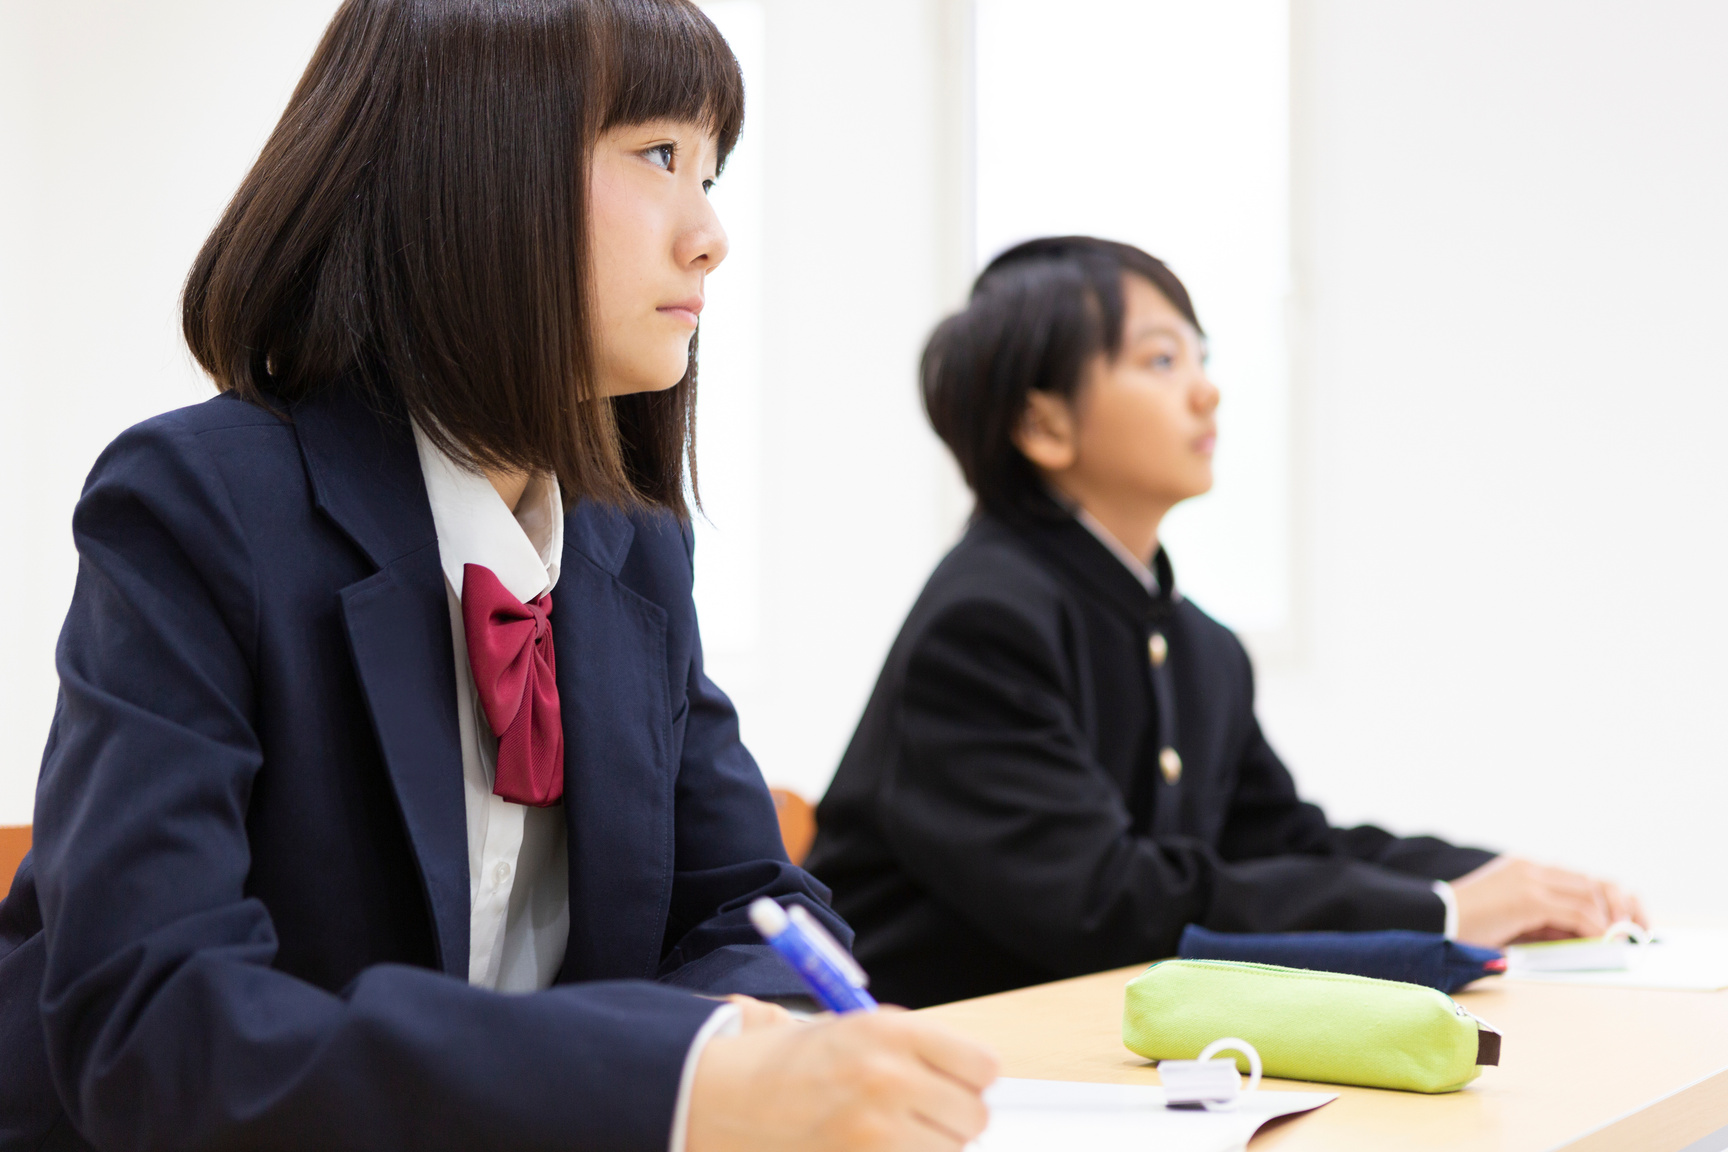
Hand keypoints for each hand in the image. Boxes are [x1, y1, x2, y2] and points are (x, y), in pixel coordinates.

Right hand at [686, 1008, 998, 1151]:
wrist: (722, 1100)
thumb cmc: (787, 1064)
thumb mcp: (851, 1028)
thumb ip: (914, 1048)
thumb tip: (972, 1076)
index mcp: (891, 1032)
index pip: (983, 1067)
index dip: (971, 1077)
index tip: (955, 1081)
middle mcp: (889, 1081)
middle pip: (973, 1117)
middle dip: (951, 1117)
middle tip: (916, 1112)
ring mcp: (875, 1135)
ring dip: (928, 1148)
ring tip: (887, 1134)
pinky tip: (874, 1149)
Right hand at [1450, 856, 1645, 947]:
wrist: (1435, 920)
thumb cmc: (1469, 924)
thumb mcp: (1515, 919)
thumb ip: (1547, 922)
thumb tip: (1586, 935)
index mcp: (1527, 868)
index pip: (1582, 877)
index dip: (1612, 898)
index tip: (1629, 920)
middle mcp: (1532, 868)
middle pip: (1593, 881)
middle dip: (1622, 907)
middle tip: (1636, 931)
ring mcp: (1530, 880)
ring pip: (1590, 894)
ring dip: (1611, 920)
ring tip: (1619, 940)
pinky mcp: (1528, 898)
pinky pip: (1577, 912)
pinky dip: (1595, 928)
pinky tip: (1600, 942)